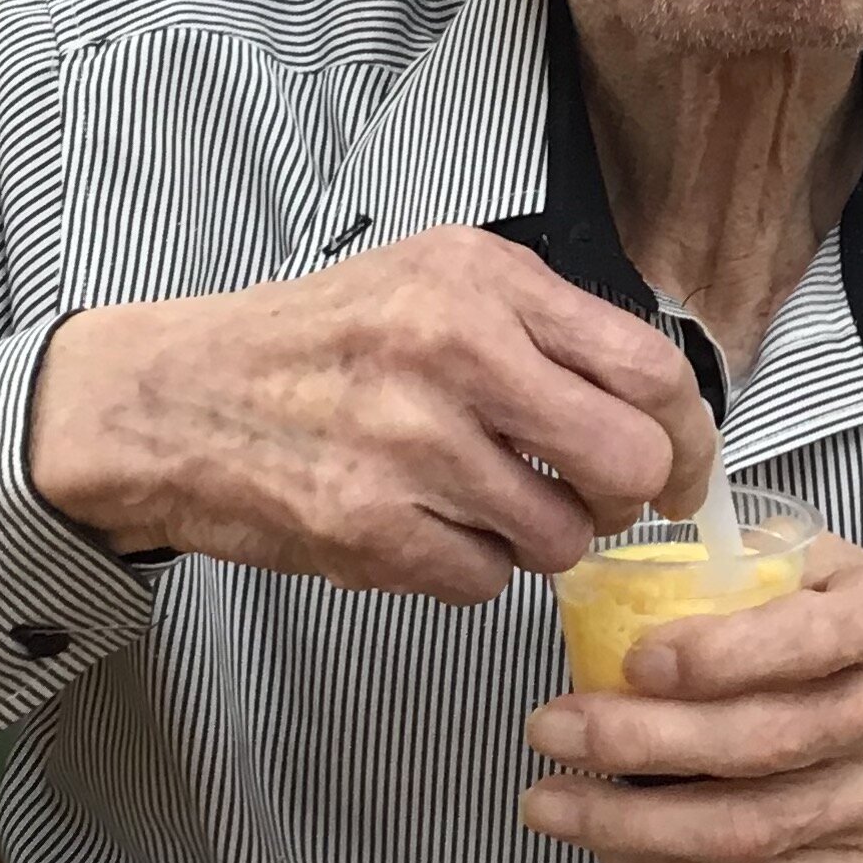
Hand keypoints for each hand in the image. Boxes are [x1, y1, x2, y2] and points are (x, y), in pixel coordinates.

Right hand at [28, 228, 716, 602]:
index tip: (683, 470)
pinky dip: (469, 570)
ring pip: (561, 537)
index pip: (649, 369)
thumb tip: (655, 404)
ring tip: (484, 506)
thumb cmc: (313, 345)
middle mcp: (452, 351)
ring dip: (539, 539)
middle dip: (627, 500)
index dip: (690, 436)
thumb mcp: (432, 281)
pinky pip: (485, 582)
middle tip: (596, 501)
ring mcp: (409, 444)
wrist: (172, 399)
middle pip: (627, 461)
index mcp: (480, 281)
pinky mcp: (370, 527)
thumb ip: (542, 326)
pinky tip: (426, 527)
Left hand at [520, 540, 862, 862]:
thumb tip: (623, 573)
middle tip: (550, 729)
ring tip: (553, 803)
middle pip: (768, 746)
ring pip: (757, 833)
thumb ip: (754, 566)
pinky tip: (613, 851)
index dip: (718, 656)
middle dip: (641, 744)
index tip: (630, 659)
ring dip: (637, 826)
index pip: (808, 643)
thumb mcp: (847, 568)